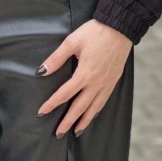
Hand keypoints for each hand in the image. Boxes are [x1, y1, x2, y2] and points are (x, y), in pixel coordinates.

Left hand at [36, 19, 132, 136]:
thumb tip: (41, 72)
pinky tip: (92, 114)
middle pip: (80, 107)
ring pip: (94, 108)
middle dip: (68, 121)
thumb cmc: (95, 32)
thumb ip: (56, 58)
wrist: (121, 27)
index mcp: (84, 74)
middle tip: (58, 133)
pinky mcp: (114, 80)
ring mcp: (107, 83)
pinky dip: (96, 110)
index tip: (41, 113)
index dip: (51, 104)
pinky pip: (104, 100)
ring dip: (84, 121)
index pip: (64, 94)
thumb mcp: (72, 42)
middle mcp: (96, 82)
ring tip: (76, 131)